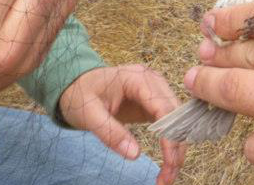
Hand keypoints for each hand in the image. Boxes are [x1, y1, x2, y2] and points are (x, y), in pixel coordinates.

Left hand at [59, 64, 186, 184]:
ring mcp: (156, 89)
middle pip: (176, 115)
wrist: (76, 84)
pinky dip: (171, 141)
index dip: (170, 136)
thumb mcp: (89, 115)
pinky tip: (168, 160)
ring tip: (168, 173)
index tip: (170, 163)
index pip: (164, 108)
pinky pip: (170, 121)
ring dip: (177, 147)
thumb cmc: (80, 95)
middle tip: (168, 176)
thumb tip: (135, 155)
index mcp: (138, 79)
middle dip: (177, 147)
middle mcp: (153, 81)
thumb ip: (111, 133)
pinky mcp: (155, 101)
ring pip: (178, 120)